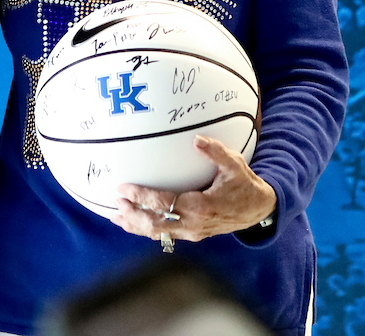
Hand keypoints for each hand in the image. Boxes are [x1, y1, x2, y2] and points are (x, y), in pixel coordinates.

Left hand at [110, 135, 277, 243]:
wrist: (259, 209)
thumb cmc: (244, 184)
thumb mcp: (234, 164)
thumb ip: (215, 152)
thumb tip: (196, 140)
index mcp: (201, 206)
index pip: (164, 203)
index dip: (142, 197)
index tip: (124, 189)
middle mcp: (194, 224)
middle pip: (156, 224)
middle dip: (134, 214)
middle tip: (115, 202)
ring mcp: (193, 232)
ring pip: (159, 233)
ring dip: (136, 225)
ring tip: (115, 217)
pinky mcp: (192, 234)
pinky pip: (165, 234)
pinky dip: (146, 230)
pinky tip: (132, 224)